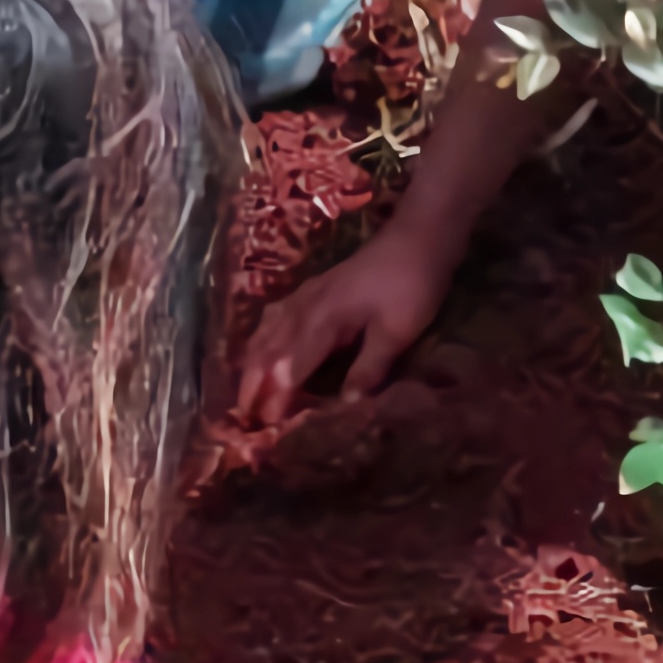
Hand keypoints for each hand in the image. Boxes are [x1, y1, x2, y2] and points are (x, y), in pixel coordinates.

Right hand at [236, 232, 452, 421]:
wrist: (419, 236)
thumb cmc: (411, 284)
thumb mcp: (396, 332)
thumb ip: (368, 368)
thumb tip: (345, 405)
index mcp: (321, 321)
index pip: (288, 366)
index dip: (276, 397)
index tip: (266, 426)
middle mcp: (304, 308)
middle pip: (267, 350)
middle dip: (253, 384)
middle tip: (244, 417)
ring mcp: (306, 296)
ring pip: (267, 333)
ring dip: (254, 364)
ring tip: (246, 392)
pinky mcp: (314, 291)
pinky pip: (276, 321)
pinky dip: (265, 342)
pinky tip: (265, 351)